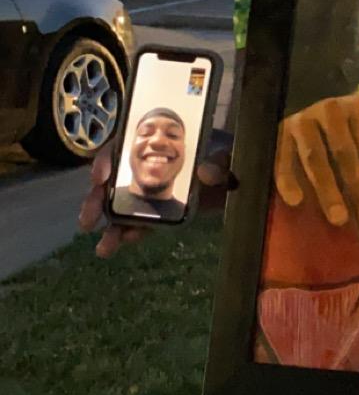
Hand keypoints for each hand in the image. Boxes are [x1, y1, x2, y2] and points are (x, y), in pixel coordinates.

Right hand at [78, 128, 236, 259]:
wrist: (234, 179)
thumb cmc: (222, 158)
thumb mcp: (224, 156)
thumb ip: (218, 163)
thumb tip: (205, 173)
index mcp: (152, 147)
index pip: (120, 149)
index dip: (106, 161)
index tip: (100, 177)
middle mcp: (144, 169)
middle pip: (112, 182)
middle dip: (96, 201)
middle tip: (87, 219)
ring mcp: (149, 193)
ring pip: (121, 209)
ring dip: (110, 227)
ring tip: (104, 248)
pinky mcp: (159, 214)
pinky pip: (141, 224)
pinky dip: (132, 233)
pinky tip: (127, 240)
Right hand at [274, 94, 358, 237]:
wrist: (312, 110)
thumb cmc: (351, 130)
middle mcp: (332, 110)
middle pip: (346, 157)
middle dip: (358, 194)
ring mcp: (304, 119)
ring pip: (316, 158)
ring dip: (328, 191)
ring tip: (338, 219)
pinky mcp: (280, 131)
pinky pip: (282, 158)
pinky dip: (287, 179)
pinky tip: (295, 201)